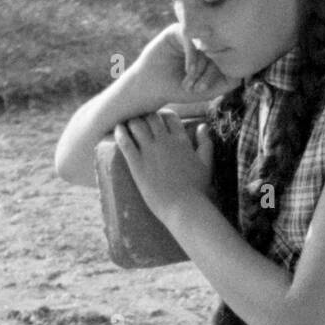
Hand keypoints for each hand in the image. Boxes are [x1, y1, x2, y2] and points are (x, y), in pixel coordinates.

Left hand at [114, 109, 215, 226]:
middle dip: (145, 116)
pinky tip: (117, 129)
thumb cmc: (197, 189)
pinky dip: (120, 132)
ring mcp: (150, 152)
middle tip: (139, 121)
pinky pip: (125, 141)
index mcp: (181, 140)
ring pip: (136, 124)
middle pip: (151, 116)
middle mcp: (165, 142)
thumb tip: (202, 126)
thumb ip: (205, 143)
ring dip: (131, 121)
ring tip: (127, 124)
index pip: (170, 116)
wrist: (184, 208)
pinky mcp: (137, 164)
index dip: (162, 116)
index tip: (157, 121)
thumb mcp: (206, 164)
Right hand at [126, 23, 239, 107]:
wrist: (151, 86)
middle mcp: (203, 42)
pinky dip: (193, 57)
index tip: (204, 89)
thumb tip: (246, 74)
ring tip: (190, 82)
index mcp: (212, 54)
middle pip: (218, 51)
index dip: (217, 75)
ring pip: (206, 45)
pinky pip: (192, 39)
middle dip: (209, 72)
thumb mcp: (207, 90)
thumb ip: (227, 83)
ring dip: (200, 66)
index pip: (226, 58)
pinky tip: (187, 71)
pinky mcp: (177, 31)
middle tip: (197, 88)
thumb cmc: (178, 89)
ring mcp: (191, 36)